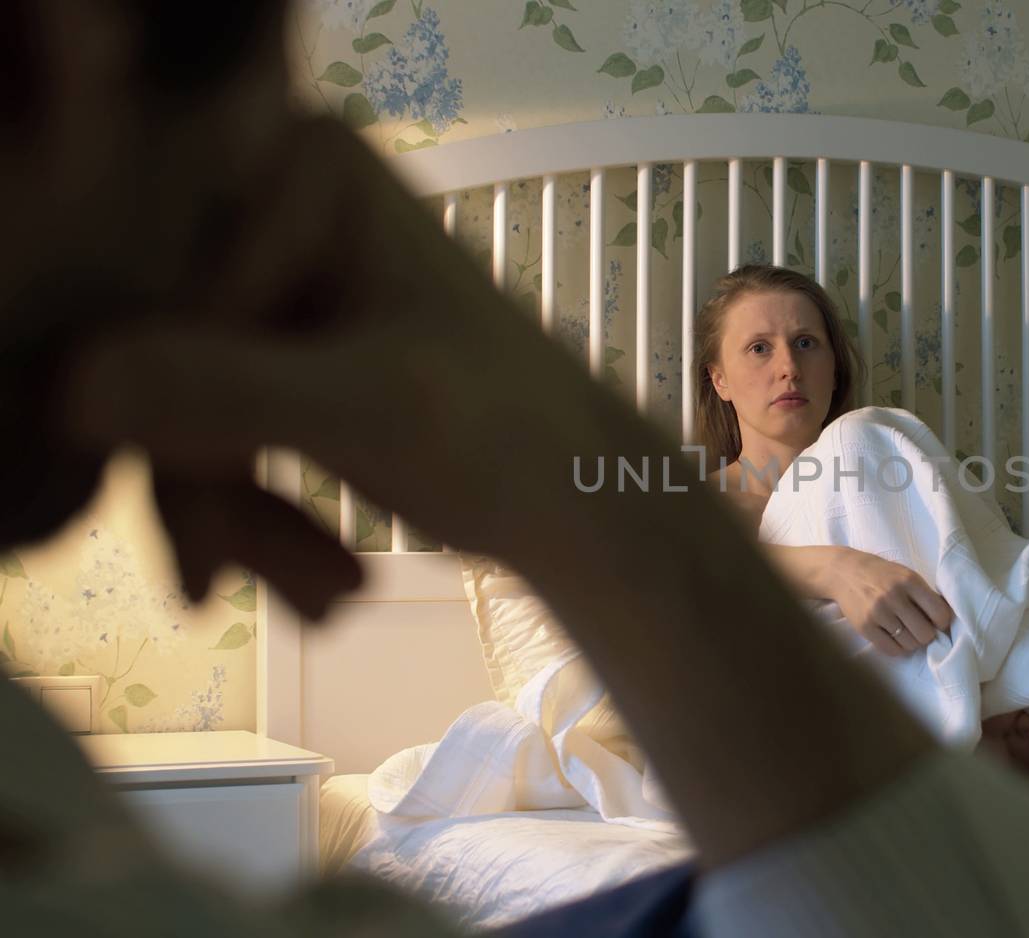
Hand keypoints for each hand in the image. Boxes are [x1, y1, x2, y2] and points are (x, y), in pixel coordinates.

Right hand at [59, 117, 593, 582]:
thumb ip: (228, 392)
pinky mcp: (277, 346)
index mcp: (304, 167)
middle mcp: (273, 199)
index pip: (166, 291)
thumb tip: (74, 388)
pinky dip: (250, 518)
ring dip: (236, 521)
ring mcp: (273, 275)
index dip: (167, 416)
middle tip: (236, 588)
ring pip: (173, 405)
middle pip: (157, 350)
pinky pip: (206, 429)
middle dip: (207, 487)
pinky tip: (314, 586)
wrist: (584, 499)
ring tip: (325, 597)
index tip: (209, 537)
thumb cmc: (513, 438)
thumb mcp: (371, 412)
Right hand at [830, 549, 954, 656]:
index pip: (939, 613)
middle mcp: (894, 596)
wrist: (845, 572)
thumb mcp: (906, 575)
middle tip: (920, 629)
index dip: (942, 622)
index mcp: (909, 581)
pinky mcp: (865, 626)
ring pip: (909, 644)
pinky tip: (895, 638)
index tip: (937, 622)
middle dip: (926, 635)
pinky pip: (891, 650)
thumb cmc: (882, 575)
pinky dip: (898, 648)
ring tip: (906, 632)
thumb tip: (945, 620)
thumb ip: (924, 594)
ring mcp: (878, 612)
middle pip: (925, 633)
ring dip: (911, 642)